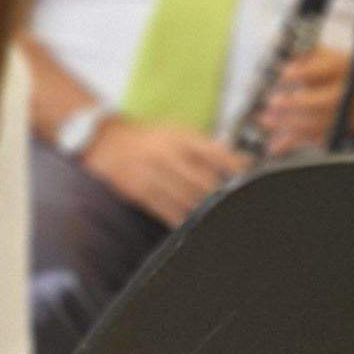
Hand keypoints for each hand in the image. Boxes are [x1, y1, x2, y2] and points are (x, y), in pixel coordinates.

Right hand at [80, 115, 238, 226]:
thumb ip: (203, 145)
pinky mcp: (139, 192)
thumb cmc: (147, 138)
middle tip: (239, 206)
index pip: (216, 153)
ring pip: (188, 200)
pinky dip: (182, 219)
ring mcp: (152, 174)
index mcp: (180, 137)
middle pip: (205, 182)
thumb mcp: (175, 131)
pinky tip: (192, 222)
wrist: (103, 141)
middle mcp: (167, 155)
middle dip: (222, 195)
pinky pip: (167, 211)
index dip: (236, 167)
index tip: (250, 177)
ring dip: (205, 210)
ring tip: (219, 218)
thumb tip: (237, 162)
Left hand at [254, 46, 353, 157]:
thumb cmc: (336, 74)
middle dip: (298, 103)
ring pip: (319, 123)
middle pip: (327, 100)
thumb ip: (304, 54)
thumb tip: (277, 51)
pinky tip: (272, 145)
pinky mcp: (336, 134)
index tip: (283, 72)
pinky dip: (292, 143)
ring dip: (290, 124)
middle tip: (272, 101)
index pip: (328, 69)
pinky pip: (313, 140)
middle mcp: (348, 93)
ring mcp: (344, 115)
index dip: (305, 71)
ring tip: (265, 119)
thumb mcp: (326, 57)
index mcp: (345, 68)